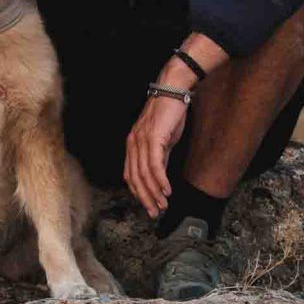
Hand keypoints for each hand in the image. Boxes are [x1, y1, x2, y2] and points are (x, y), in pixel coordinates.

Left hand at [125, 94, 187, 217]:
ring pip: (144, 174)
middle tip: (155, 212)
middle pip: (135, 178)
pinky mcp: (153, 137)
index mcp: (132, 144)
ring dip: (154, 193)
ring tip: (163, 205)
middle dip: (145, 198)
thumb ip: (159, 156)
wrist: (173, 90)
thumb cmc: (169, 114)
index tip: (149, 206)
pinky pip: (154, 164)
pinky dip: (160, 180)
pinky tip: (166, 190)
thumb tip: (160, 175)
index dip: (138, 193)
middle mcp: (132, 143)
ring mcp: (141, 140)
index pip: (130, 174)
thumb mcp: (163, 139)